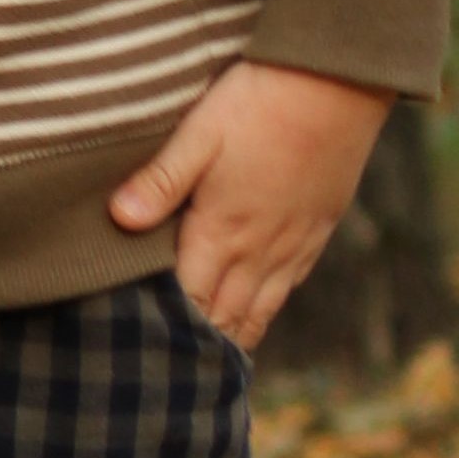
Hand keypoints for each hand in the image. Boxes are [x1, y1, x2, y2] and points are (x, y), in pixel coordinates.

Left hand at [107, 61, 392, 352]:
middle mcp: (260, 249)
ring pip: (260, 310)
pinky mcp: (317, 228)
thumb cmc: (260, 101)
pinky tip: (254, 314)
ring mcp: (293, 242)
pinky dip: (265, 309)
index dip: (166, 331)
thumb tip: (119, 221)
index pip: (189, 301)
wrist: (339, 80)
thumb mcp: (198, 133)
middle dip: (198, 348)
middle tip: (170, 376)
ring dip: (233, 335)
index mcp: (222, 230)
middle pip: (224, 316)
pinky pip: (288, 285)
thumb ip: (159, 181)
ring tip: (210, 366)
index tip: (142, 356)